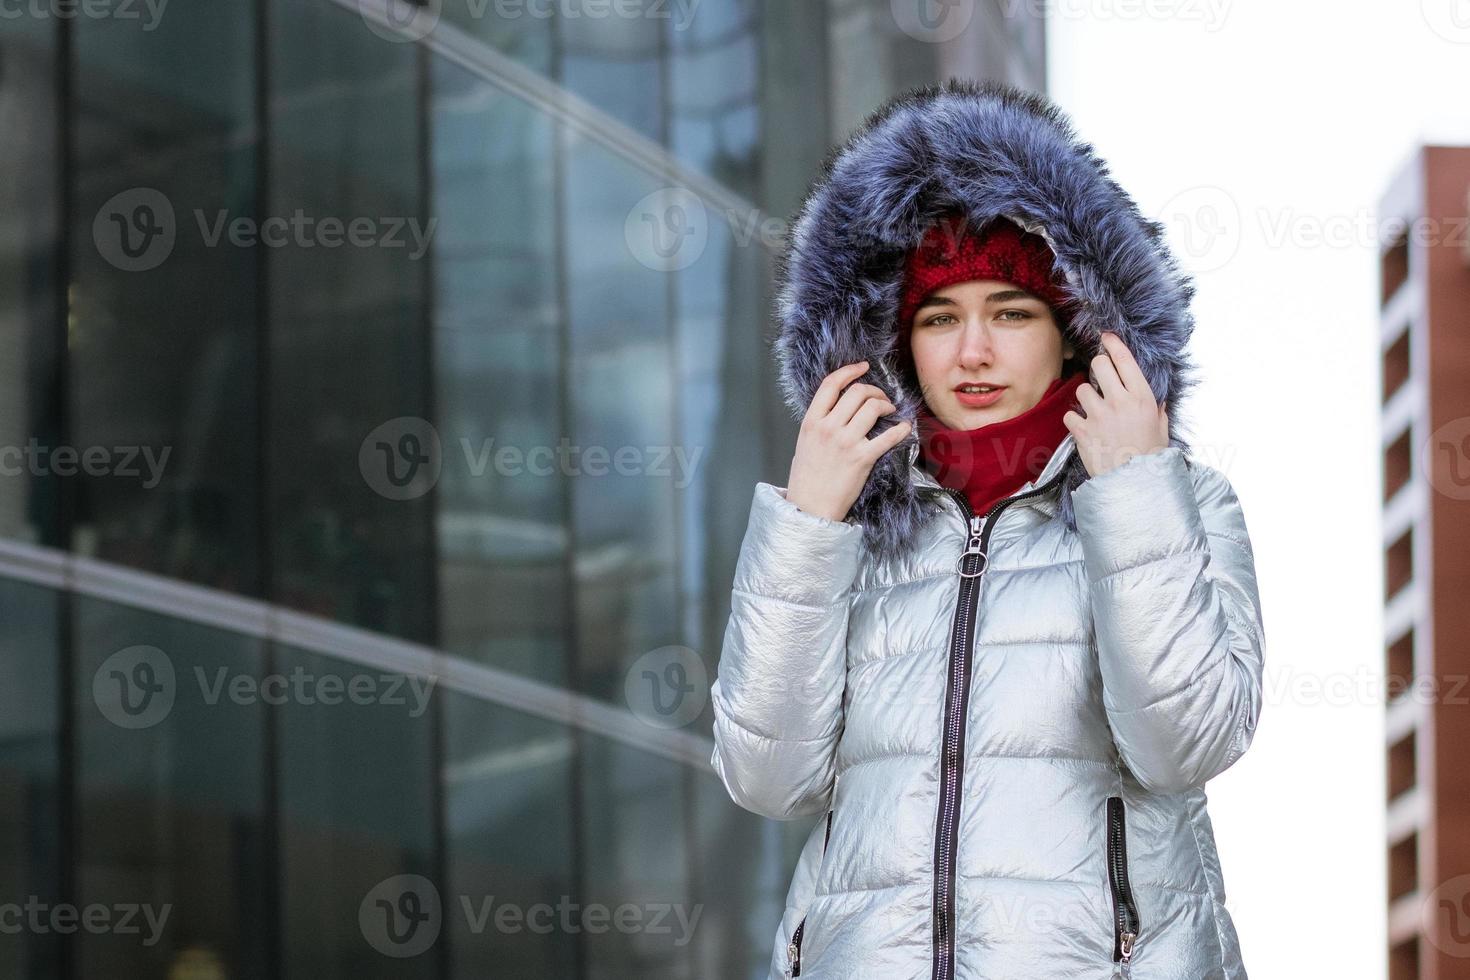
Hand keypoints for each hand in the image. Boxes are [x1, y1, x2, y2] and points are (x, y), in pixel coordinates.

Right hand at [786, 360, 910, 521]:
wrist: (810, 507)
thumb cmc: (806, 477)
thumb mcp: (805, 442)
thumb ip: (820, 422)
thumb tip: (840, 407)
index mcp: (811, 421)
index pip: (831, 384)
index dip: (849, 371)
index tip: (862, 367)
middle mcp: (828, 428)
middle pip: (857, 392)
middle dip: (874, 390)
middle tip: (880, 398)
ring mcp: (846, 442)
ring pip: (873, 407)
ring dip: (886, 405)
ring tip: (889, 411)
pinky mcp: (862, 458)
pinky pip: (888, 436)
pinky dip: (901, 428)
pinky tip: (904, 427)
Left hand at [1062, 332, 1169, 477]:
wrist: (1133, 483)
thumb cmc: (1150, 457)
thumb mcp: (1161, 429)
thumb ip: (1158, 410)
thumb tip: (1158, 400)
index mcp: (1142, 397)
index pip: (1124, 360)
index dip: (1113, 344)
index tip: (1106, 337)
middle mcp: (1119, 401)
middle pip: (1099, 365)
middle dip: (1098, 367)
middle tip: (1100, 377)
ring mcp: (1099, 415)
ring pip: (1082, 389)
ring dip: (1086, 397)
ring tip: (1094, 411)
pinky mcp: (1082, 430)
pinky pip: (1069, 414)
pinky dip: (1074, 420)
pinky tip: (1084, 428)